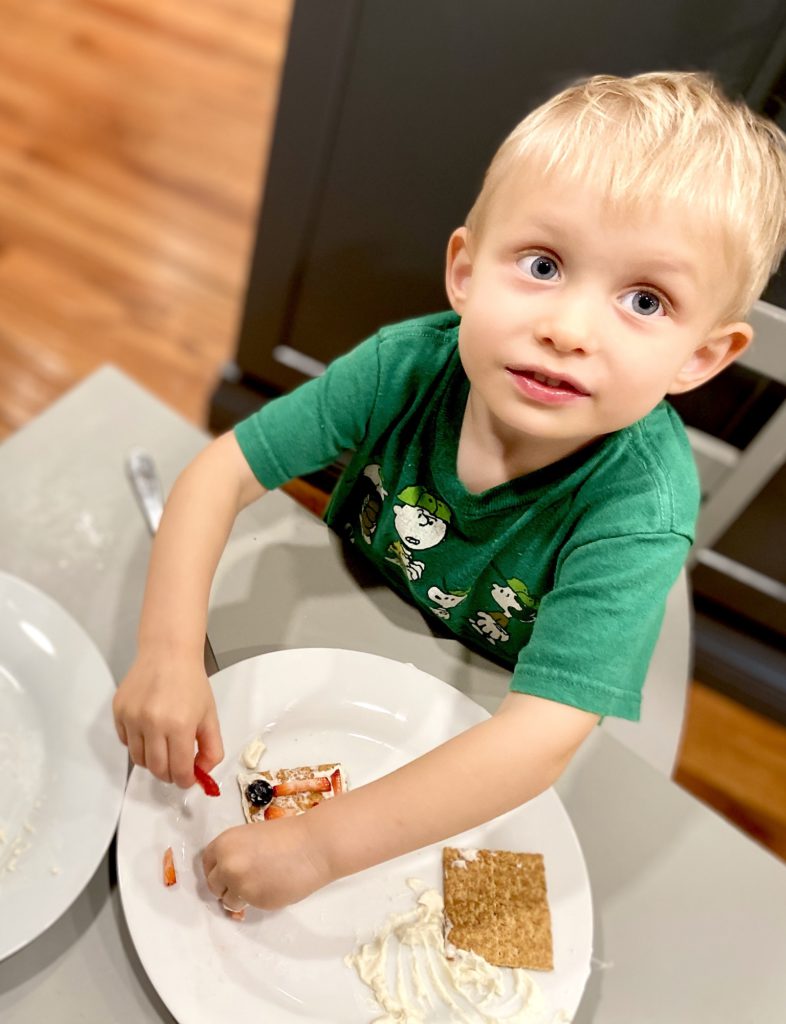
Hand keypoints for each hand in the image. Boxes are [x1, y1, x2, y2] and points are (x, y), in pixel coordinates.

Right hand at [112, 648, 222, 786]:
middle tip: (176, 767)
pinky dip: (137, 744)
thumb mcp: (210, 715)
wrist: (168, 653)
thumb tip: (202, 772)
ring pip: (138, 759)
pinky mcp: (119, 711)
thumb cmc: (191, 683)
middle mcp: (153, 724)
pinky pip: (126, 742)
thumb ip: (211, 748)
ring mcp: (132, 718)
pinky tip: (149, 730)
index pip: (179, 769)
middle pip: (156, 769)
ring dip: (152, 761)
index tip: (188, 779)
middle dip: (168, 774)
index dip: (185, 780)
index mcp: (180, 725)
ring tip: (163, 746)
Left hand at [202, 815, 333, 911]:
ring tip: (262, 883)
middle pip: (213, 885)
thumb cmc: (289, 836)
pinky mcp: (255, 901)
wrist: (314, 845)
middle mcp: (227, 864)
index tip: (225, 873)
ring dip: (240, 897)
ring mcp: (239, 885)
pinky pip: (248, 906)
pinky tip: (273, 886)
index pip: (206, 863)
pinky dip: (257, 900)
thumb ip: (236, 853)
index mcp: (225, 843)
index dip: (216, 869)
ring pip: (228, 901)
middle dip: (227, 885)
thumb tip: (226, 874)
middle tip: (246, 880)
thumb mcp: (253, 837)